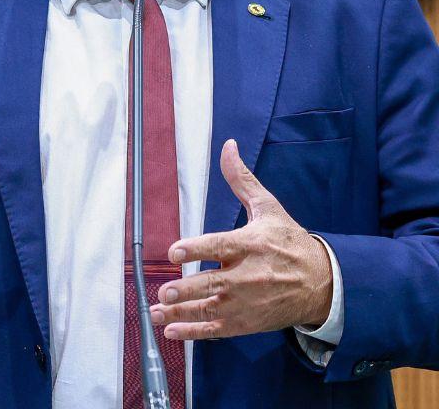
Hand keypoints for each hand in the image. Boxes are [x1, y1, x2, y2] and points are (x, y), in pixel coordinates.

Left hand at [150, 140, 333, 340]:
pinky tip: (172, 332)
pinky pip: (219, 329)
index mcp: (251, 245)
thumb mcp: (268, 208)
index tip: (175, 251)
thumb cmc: (290, 242)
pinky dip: (195, 333)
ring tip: (156, 313)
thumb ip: (242, 180)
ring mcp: (248, 302)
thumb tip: (228, 146)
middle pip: (214, 283)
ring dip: (181, 314)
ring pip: (211, 310)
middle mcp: (248, 276)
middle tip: (164, 291)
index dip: (196, 248)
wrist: (324, 283)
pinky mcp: (248, 321)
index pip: (220, 246)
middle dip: (187, 289)